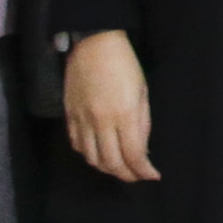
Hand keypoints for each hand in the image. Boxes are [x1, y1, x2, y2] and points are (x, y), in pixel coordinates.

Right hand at [63, 30, 156, 185]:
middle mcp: (101, 122)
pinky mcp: (70, 116)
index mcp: (124, 114)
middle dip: (126, 175)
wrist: (93, 45)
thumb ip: (142, 123)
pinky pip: (77, 144)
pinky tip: (98, 154)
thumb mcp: (142, 92)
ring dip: (106, 168)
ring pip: (91, 158)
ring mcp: (82, 120)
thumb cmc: (125, 65)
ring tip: (119, 169)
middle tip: (137, 177)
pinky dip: (88, 155)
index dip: (143, 170)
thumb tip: (142, 150)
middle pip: (111, 162)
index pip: (133, 154)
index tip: (152, 175)